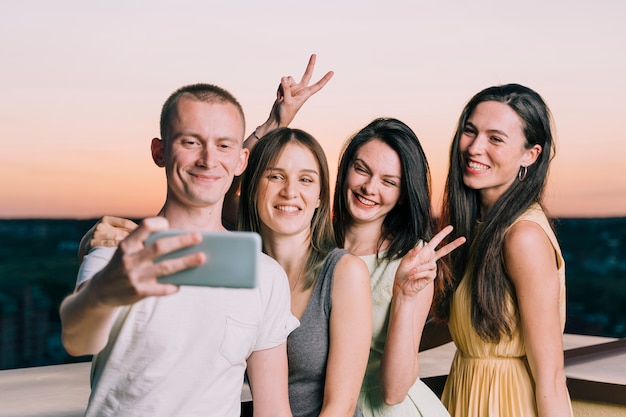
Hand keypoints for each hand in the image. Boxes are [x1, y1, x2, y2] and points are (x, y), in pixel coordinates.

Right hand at [88, 217, 204, 306]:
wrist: (100, 291)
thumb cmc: (121, 266)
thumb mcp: (126, 251)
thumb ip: (145, 245)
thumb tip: (179, 241)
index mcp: (126, 245)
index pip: (145, 227)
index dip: (159, 223)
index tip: (170, 224)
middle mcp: (129, 259)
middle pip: (160, 247)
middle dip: (181, 241)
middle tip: (198, 236)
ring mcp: (134, 276)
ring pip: (165, 267)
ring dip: (186, 262)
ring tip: (202, 257)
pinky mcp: (138, 292)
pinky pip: (161, 289)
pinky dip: (173, 286)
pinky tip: (183, 283)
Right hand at [268, 54, 333, 128]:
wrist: (277, 119)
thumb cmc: (285, 114)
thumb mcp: (287, 102)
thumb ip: (286, 89)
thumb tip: (284, 77)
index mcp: (305, 95)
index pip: (317, 86)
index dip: (325, 79)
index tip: (332, 72)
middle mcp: (301, 90)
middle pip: (307, 74)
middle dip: (310, 65)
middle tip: (314, 54)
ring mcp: (293, 88)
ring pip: (288, 78)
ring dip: (283, 86)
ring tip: (282, 97)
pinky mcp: (285, 88)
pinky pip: (281, 82)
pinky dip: (278, 89)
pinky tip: (279, 98)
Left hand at [393, 225, 465, 297]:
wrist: (403, 286)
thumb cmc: (403, 272)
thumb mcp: (405, 260)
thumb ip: (412, 253)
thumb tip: (419, 246)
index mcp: (424, 252)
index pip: (435, 241)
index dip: (443, 234)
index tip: (451, 227)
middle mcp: (430, 259)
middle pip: (445, 250)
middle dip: (454, 244)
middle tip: (464, 238)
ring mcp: (432, 268)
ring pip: (431, 265)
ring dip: (419, 269)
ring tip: (411, 272)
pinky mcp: (431, 277)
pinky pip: (428, 273)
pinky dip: (419, 274)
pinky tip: (412, 277)